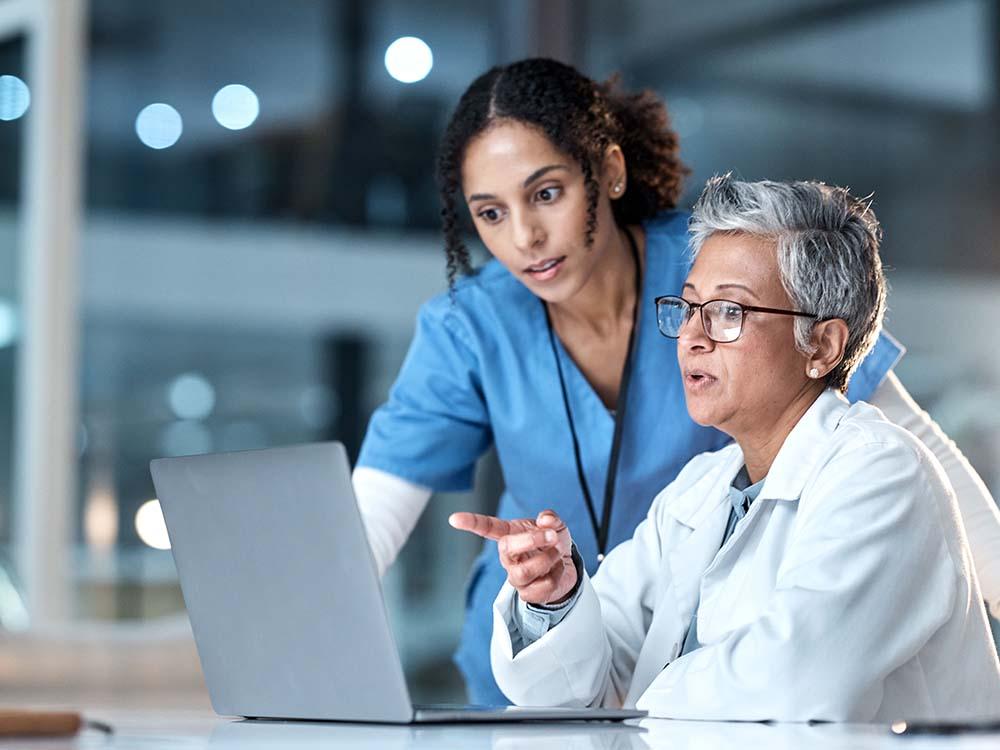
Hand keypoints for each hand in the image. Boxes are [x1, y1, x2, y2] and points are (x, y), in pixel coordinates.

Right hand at [449, 509, 576, 605]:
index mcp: (509, 535)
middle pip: (506, 548)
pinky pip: (542, 587)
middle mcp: (508, 557)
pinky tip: (557, 570)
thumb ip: (551, 519)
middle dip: (531, 540)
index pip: (487, 528)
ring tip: (557, 553)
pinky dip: (557, 575)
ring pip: (525, 571)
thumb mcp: (555, 525)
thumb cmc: (552, 543)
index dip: (471, 523)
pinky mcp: (527, 594)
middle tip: (552, 536)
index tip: (454, 518)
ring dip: (548, 559)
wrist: (566, 566)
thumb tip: (545, 520)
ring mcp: (515, 576)